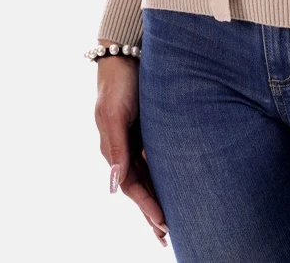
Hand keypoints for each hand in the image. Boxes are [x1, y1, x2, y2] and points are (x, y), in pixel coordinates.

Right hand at [94, 54, 169, 247]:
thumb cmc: (119, 82)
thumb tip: (115, 184)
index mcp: (115, 150)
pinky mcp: (149, 127)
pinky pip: (156, 158)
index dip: (148, 206)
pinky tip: (175, 184)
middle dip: (152, 211)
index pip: (132, 187)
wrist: (125, 53)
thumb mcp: (114, 113)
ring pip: (149, 176)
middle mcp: (125, 149)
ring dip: (158, 197)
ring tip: (171, 221)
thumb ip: (116, 147)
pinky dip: (163, 174)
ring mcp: (136, 138)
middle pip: (140, 187)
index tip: (164, 224)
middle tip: (166, 237)